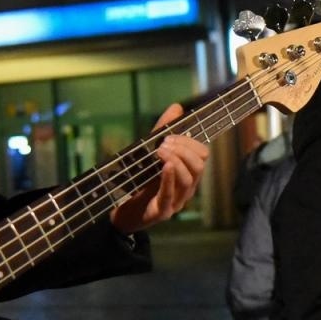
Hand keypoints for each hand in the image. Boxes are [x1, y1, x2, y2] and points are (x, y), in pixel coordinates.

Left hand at [110, 104, 209, 232]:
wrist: (118, 210)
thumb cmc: (137, 181)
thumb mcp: (149, 152)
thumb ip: (162, 131)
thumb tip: (177, 107)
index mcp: (186, 173)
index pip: (202, 155)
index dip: (189, 142)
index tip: (169, 136)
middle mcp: (186, 188)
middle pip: (199, 166)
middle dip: (183, 150)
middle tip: (163, 144)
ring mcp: (176, 202)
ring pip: (189, 179)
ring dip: (176, 161)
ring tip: (159, 152)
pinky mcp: (162, 212)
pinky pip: (171, 195)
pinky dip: (169, 178)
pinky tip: (164, 166)